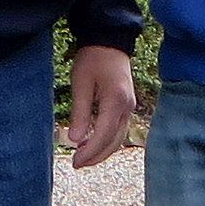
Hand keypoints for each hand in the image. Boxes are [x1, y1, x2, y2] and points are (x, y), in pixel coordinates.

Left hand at [65, 43, 138, 166]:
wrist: (109, 41)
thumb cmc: (92, 59)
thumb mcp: (81, 83)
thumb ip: (80, 112)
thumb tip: (75, 139)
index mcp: (116, 101)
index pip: (104, 135)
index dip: (89, 152)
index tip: (74, 161)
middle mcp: (127, 107)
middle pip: (114, 141)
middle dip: (96, 156)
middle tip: (76, 164)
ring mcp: (129, 107)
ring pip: (118, 138)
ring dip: (102, 151)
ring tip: (83, 158)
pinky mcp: (127, 106)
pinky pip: (119, 130)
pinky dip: (107, 141)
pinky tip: (92, 144)